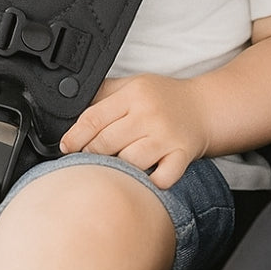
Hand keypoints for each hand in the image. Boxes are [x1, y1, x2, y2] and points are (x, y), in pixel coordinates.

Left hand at [59, 74, 209, 189]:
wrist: (204, 107)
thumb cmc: (162, 98)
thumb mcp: (132, 85)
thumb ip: (103, 93)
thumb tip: (70, 105)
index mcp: (132, 95)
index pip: (94, 117)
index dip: (75, 136)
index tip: (66, 147)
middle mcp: (149, 114)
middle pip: (107, 142)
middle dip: (91, 154)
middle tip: (86, 158)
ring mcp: (166, 136)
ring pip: (130, 161)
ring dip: (118, 169)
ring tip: (113, 168)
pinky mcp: (182, 155)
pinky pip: (162, 178)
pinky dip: (150, 184)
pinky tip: (142, 180)